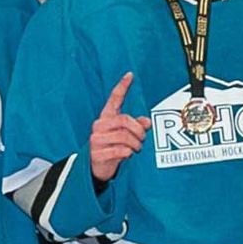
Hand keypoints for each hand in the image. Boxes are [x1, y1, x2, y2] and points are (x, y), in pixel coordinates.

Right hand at [88, 71, 145, 186]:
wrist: (95, 168)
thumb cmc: (112, 147)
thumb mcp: (124, 135)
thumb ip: (136, 126)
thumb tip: (147, 122)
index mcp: (106, 117)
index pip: (114, 99)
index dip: (122, 86)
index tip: (130, 75)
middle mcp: (99, 126)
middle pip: (124, 120)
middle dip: (138, 130)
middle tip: (142, 138)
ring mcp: (96, 139)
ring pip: (124, 137)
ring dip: (136, 144)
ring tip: (136, 149)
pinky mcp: (96, 153)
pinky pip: (120, 150)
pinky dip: (128, 153)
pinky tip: (127, 155)